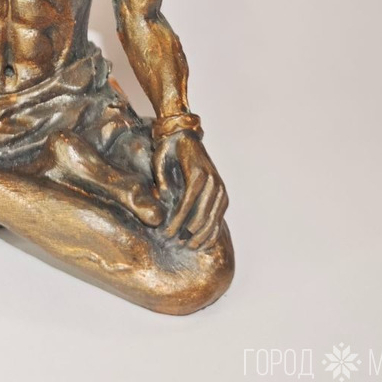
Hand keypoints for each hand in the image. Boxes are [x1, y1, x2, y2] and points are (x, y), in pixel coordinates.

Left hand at [153, 131, 227, 248]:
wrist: (185, 135)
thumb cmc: (169, 147)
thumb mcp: (159, 158)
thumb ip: (161, 178)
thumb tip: (165, 199)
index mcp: (197, 173)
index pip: (188, 204)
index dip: (178, 221)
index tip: (167, 233)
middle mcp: (212, 180)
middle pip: (203, 213)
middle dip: (189, 231)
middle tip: (177, 243)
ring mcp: (220, 186)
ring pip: (214, 217)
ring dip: (203, 234)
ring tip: (191, 246)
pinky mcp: (222, 191)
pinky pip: (220, 214)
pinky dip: (214, 229)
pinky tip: (206, 242)